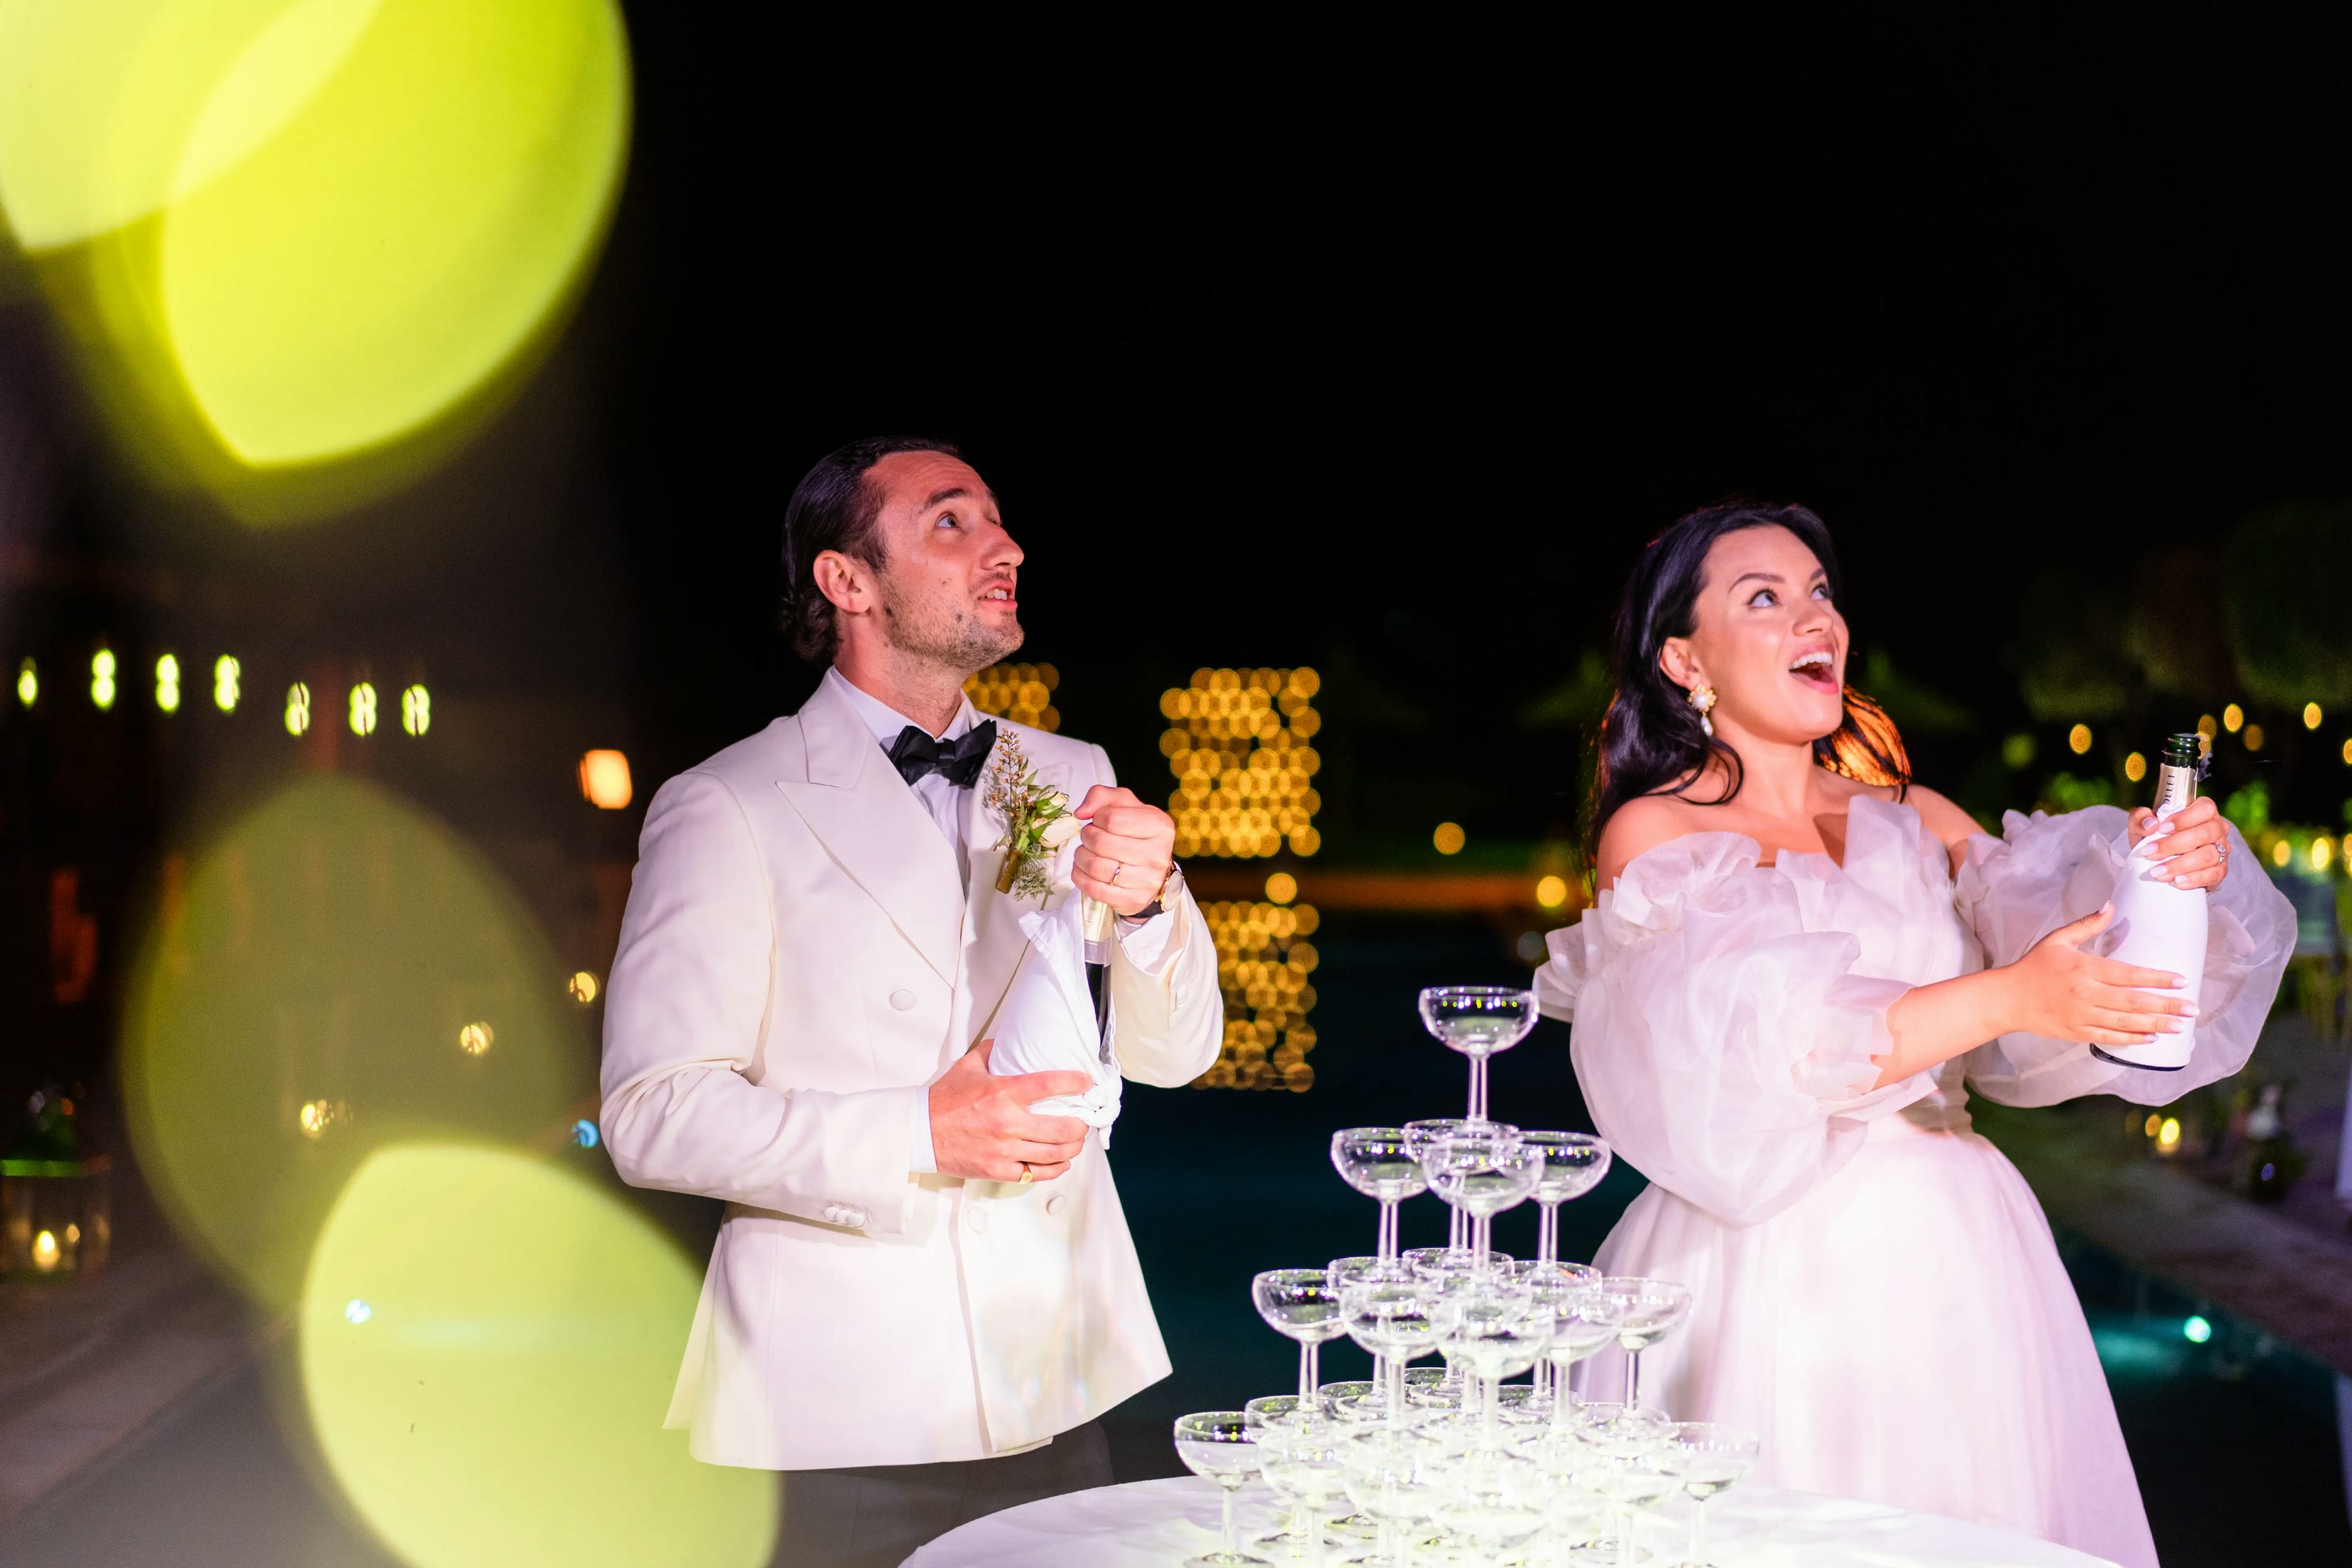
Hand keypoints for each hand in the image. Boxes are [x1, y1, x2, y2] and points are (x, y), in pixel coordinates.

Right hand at [928, 1040, 1090, 1182]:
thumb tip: (1008, 1040)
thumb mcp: (967, 1066)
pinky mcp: (998, 1169)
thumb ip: (991, 1051)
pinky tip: (1061, 1162)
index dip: (1074, 1082)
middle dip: (1080, 1125)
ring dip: (1072, 1148)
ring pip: (1053, 1154)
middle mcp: (1007, 1122)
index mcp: (1002, 1093)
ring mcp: (1004, 1149)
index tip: (1086, 1082)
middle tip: (1084, 1120)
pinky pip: (1035, 1173)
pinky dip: (1055, 1169)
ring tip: (1076, 1141)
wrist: (920, 1132)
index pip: (1048, 1084)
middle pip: (1060, 1128)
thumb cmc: (944, 1100)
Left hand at [1070, 785, 1175, 916]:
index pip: (1112, 819)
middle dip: (1087, 837)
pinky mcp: (1132, 900)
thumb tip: (1081, 812)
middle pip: (1101, 843)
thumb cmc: (1136, 834)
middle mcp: (1157, 854)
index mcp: (1160, 825)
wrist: (1151, 871)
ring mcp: (1146, 880)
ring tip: (1085, 852)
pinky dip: (1080, 876)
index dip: (1097, 818)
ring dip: (1081, 857)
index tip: (1099, 821)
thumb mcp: (1125, 806)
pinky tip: (1084, 869)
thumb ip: (1102, 796)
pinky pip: (1093, 888)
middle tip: (1089, 837)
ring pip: (1095, 866)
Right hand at [1997, 903, 2196, 1049]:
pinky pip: (2109, 1036)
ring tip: (2180, 1026)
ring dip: (2156, 1024)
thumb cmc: (2034, 966)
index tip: (2181, 980)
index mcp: (2084, 969)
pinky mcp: (2077, 1032)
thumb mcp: (2057, 940)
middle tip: (2192, 1008)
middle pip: (2134, 1001)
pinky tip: (2150, 1038)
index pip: (2128, 974)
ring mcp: (2082, 1015)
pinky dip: (2131, 1038)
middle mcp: (2087, 994)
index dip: (2157, 978)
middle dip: (2166, 1005)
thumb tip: (2111, 906)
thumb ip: (2086, 925)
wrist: (2008, 999)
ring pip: (2126, 1022)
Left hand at [2127, 794, 2230, 890]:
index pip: (2204, 809)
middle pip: (2203, 834)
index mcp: (2204, 812)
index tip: (2161, 829)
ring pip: (2208, 856)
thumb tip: (2151, 825)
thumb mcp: (2142, 825)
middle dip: (2174, 845)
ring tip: (2158, 872)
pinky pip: (2213, 875)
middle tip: (2150, 853)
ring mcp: (2222, 850)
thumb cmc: (2155, 838)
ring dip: (2180, 865)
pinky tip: (2176, 881)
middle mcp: (2217, 829)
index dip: (2184, 819)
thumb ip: (2140, 818)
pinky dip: (2193, 879)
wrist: (2158, 862)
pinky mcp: (2221, 870)